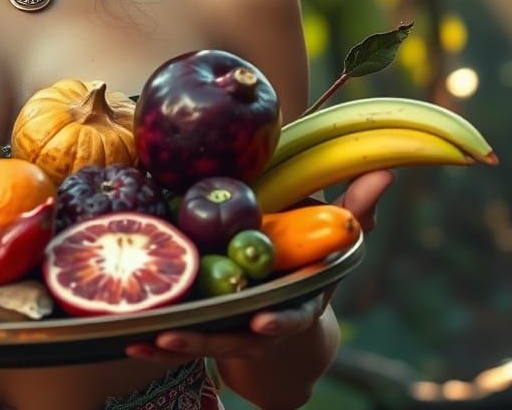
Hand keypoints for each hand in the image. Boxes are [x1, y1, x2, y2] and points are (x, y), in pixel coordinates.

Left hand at [127, 172, 394, 365]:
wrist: (289, 294)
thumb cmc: (310, 257)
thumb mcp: (336, 237)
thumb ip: (355, 209)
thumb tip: (383, 171)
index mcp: (299, 298)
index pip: (294, 314)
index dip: (280, 319)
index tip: (265, 320)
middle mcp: (267, 320)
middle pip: (238, 335)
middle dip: (209, 336)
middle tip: (178, 332)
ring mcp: (236, 327)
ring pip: (205, 340)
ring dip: (175, 341)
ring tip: (144, 338)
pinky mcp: (207, 325)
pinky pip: (182, 335)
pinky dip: (156, 340)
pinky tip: (128, 339)